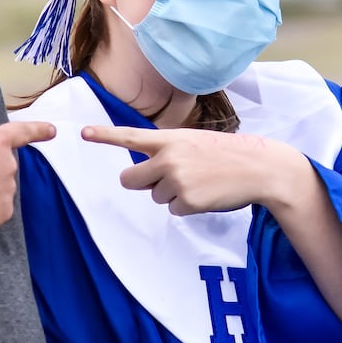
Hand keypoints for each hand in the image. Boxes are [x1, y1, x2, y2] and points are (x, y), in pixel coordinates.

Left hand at [80, 125, 304, 215]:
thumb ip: (169, 152)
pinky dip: (188, 206)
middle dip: (141, 184)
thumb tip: (149, 174)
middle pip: (131, 180)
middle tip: (163, 180)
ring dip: (173, 194)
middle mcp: (168, 158)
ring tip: (200, 183)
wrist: (259, 168)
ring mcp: (176, 180)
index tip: (82, 132)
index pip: (130, 137)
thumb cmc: (227, 156)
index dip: (104, 136)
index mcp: (170, 140)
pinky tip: (207, 195)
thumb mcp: (195, 143)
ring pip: (156, 197)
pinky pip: (174, 210)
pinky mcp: (187, 201)